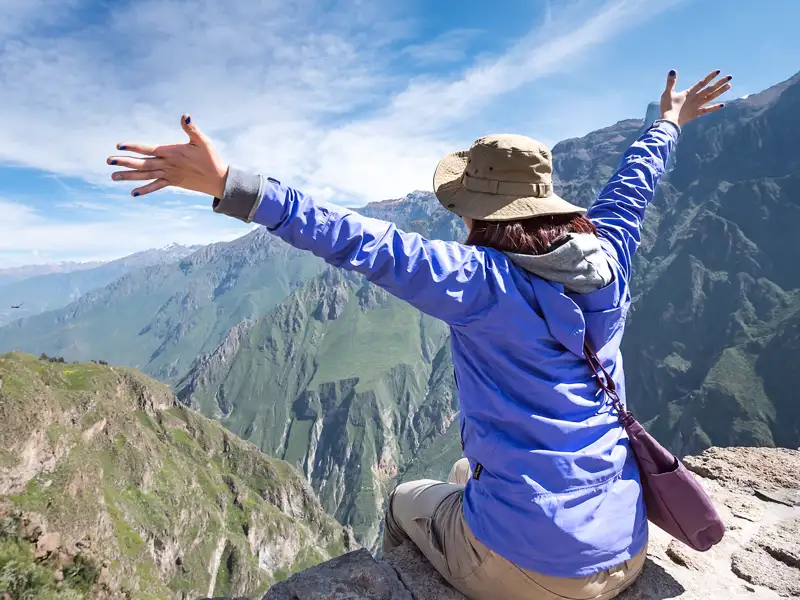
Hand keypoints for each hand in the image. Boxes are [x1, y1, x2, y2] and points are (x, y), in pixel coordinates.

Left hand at [108, 115, 228, 196]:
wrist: (218, 180)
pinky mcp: (173, 182)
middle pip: (142, 163)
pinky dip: (145, 190)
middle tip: (108, 161)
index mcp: (172, 152)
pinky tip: (133, 193)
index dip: (134, 147)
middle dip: (125, 162)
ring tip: (113, 176)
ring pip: (146, 175)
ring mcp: (169, 175)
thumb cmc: (211, 158)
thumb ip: (191, 129)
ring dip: (129, 176)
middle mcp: (168, 165)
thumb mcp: (203, 141)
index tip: (119, 145)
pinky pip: (156, 186)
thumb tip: (185, 116)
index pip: (149, 149)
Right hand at [660, 69, 731, 126]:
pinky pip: (706, 110)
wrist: (669, 122)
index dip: (710, 77)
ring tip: (729, 86)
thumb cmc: (667, 108)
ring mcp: (696, 107)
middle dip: (720, 83)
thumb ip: (671, 82)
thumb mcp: (667, 93)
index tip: (718, 71)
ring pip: (711, 98)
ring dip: (720, 92)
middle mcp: (695, 99)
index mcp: (689, 93)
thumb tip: (672, 71)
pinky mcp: (695, 114)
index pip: (702, 83)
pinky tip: (722, 105)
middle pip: (710, 89)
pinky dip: (714, 108)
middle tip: (730, 77)